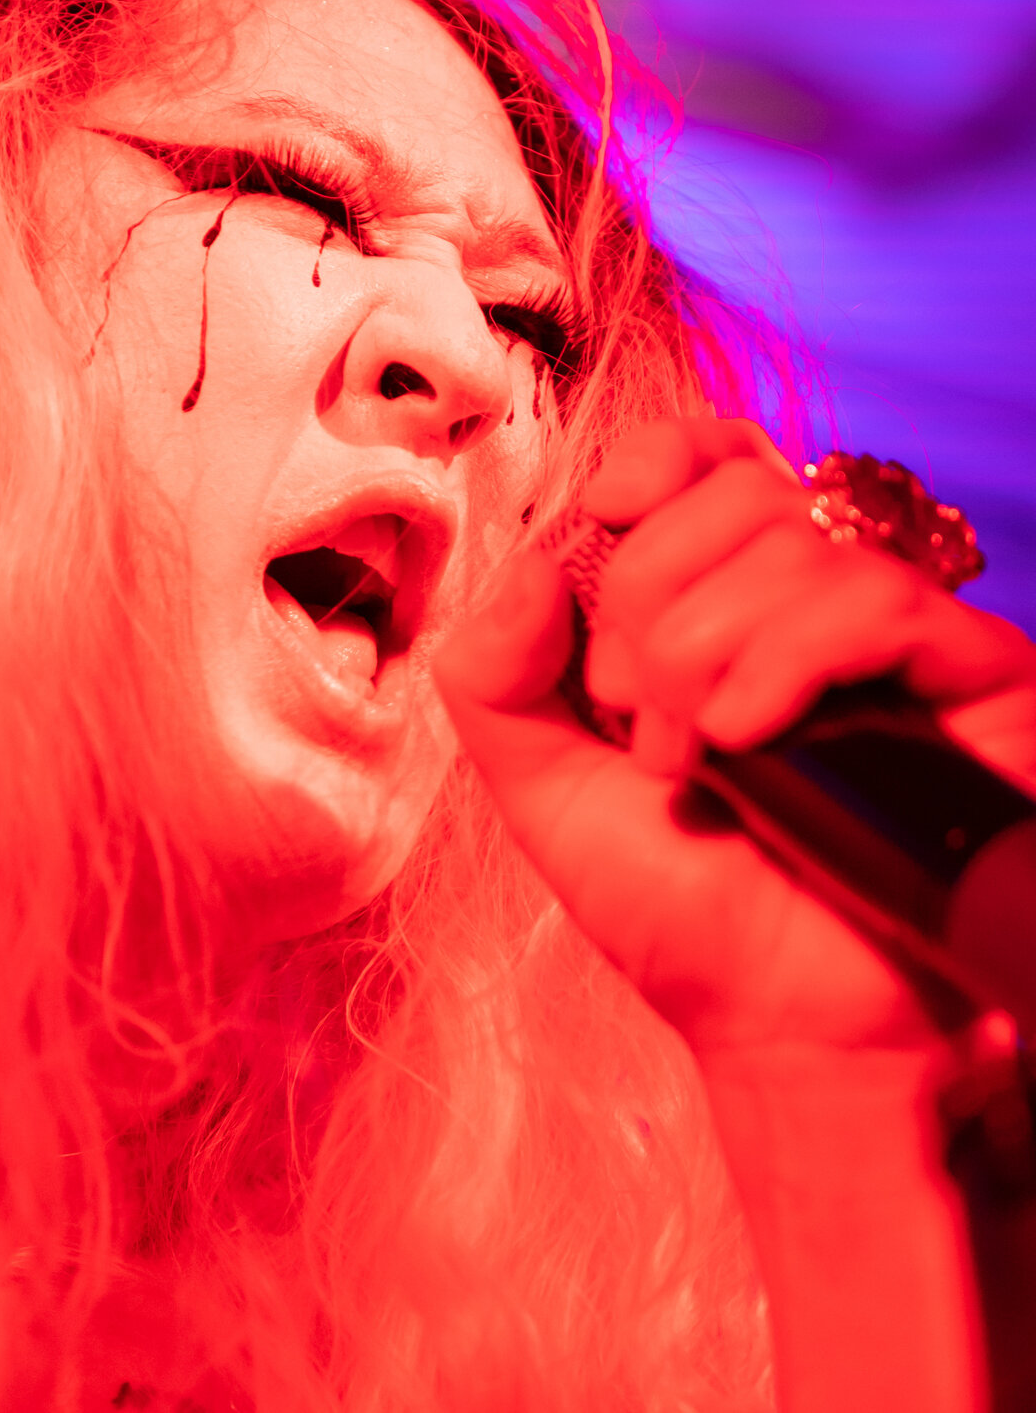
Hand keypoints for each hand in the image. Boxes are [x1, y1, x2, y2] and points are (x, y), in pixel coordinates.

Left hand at [434, 417, 1033, 1412]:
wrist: (785, 1027)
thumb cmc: (684, 908)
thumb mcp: (542, 784)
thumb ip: (494, 673)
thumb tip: (531, 562)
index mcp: (728, 596)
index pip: (708, 448)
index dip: (651, 463)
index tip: (604, 519)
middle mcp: (825, 594)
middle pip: (728, 491)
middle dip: (646, 610)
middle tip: (644, 723)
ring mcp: (906, 633)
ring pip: (790, 542)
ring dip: (699, 658)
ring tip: (695, 761)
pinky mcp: (981, 678)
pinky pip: (871, 601)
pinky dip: (779, 663)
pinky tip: (746, 740)